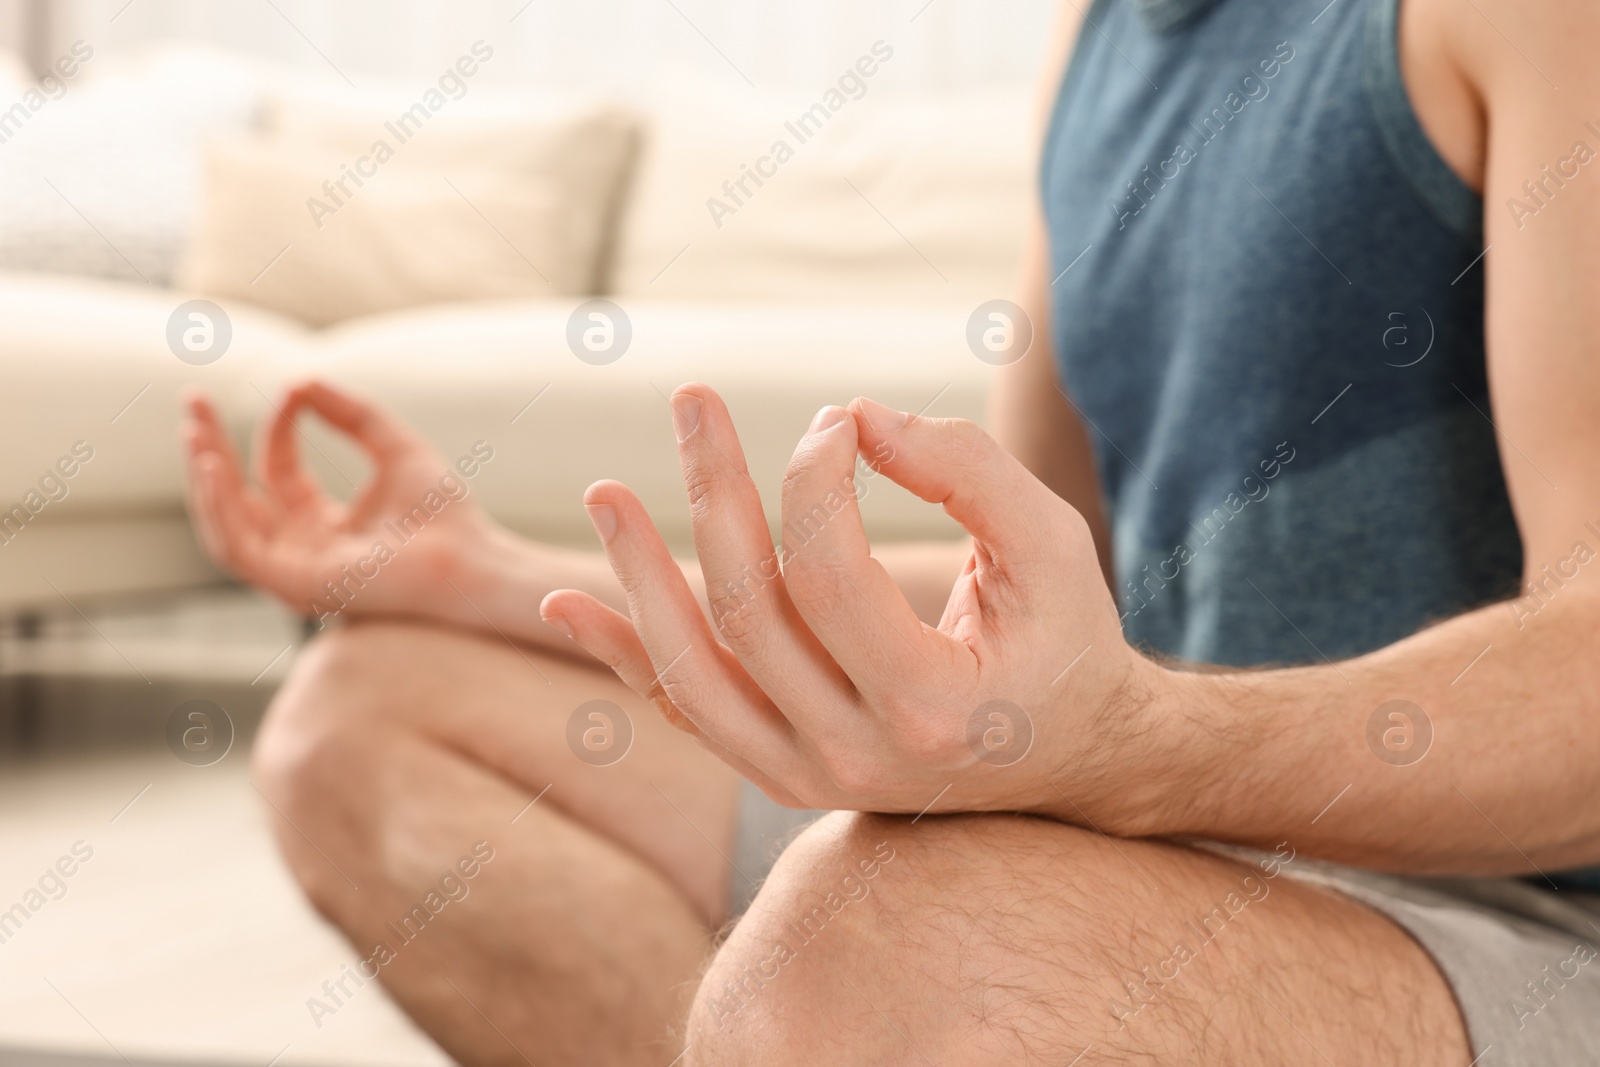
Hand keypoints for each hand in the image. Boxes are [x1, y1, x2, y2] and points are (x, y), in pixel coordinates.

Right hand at [183, 381, 500, 626]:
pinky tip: (215, 469)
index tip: (293, 390)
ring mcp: (295, 570)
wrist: (468, 557)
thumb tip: (300, 380)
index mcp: (323, 524)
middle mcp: (302, 549)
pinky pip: (238, 550)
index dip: (277, 427)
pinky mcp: (294, 586)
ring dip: (205, 477)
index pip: (277, 471)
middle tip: (192, 399)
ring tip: (194, 432)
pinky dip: (220, 509)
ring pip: (226, 524)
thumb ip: (351, 413)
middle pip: (237, 496)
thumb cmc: (444, 513)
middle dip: (210, 448)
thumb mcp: (392, 446)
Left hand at [541, 385, 1174, 825]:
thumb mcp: (1052, 544)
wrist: (1070, 759)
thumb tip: (854, 418)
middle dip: (716, 491)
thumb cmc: (1064, 638)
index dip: (815, 477)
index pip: (828, 574)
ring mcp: (807, 776)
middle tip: (693, 400)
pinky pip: (686, 712)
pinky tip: (567, 603)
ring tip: (603, 492)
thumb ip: (967, 470)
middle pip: (748, 613)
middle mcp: (855, 758)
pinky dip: (623, 657)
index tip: (837, 419)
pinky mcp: (779, 773)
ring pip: (693, 674)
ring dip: (640, 577)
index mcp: (930, 707)